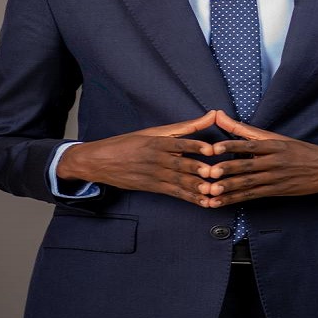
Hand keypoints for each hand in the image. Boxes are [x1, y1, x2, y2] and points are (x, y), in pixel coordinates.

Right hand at [56, 111, 216, 206]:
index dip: (195, 145)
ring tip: (213, 191)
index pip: (179, 142)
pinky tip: (204, 202)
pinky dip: (190, 198)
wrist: (102, 161)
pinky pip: (175, 193)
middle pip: (180, 164)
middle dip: (198, 169)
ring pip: (178, 181)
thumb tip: (213, 114)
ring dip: (196, 187)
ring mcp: (155, 175)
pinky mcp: (154, 187)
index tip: (210, 149)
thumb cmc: (131, 142)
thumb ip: (187, 126)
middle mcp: (157, 158)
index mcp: (157, 141)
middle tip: (215, 173)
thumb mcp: (156, 131)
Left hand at [196, 110, 317, 206]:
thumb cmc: (297, 150)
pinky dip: (235, 199)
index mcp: (273, 145)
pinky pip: (252, 195)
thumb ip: (244, 129)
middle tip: (209, 173)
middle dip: (228, 170)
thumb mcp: (274, 137)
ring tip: (211, 191)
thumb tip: (218, 115)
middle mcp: (274, 161)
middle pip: (248, 165)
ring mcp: (275, 178)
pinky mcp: (275, 191)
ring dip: (229, 188)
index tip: (215, 148)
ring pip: (249, 183)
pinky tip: (220, 202)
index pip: (250, 144)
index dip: (232, 146)